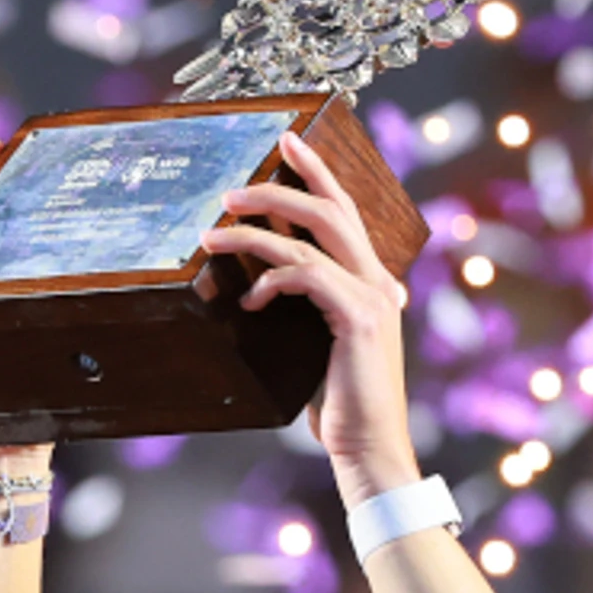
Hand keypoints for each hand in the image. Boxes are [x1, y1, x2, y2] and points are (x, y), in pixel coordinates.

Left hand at [197, 129, 421, 505]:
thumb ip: (310, 312)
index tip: (289, 142)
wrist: (369, 450)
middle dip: (282, 184)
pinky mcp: (360, 318)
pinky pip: (309, 276)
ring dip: (254, 232)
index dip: (318, 174)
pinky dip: (274, 279)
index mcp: (373, 282)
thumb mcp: (319, 348)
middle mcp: (380, 281)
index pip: (344, 214)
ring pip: (312, 239)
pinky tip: (252, 299)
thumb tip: (268, 287)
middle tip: (234, 183)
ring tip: (212, 234)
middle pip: (330, 210)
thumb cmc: (340, 407)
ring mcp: (374, 297)